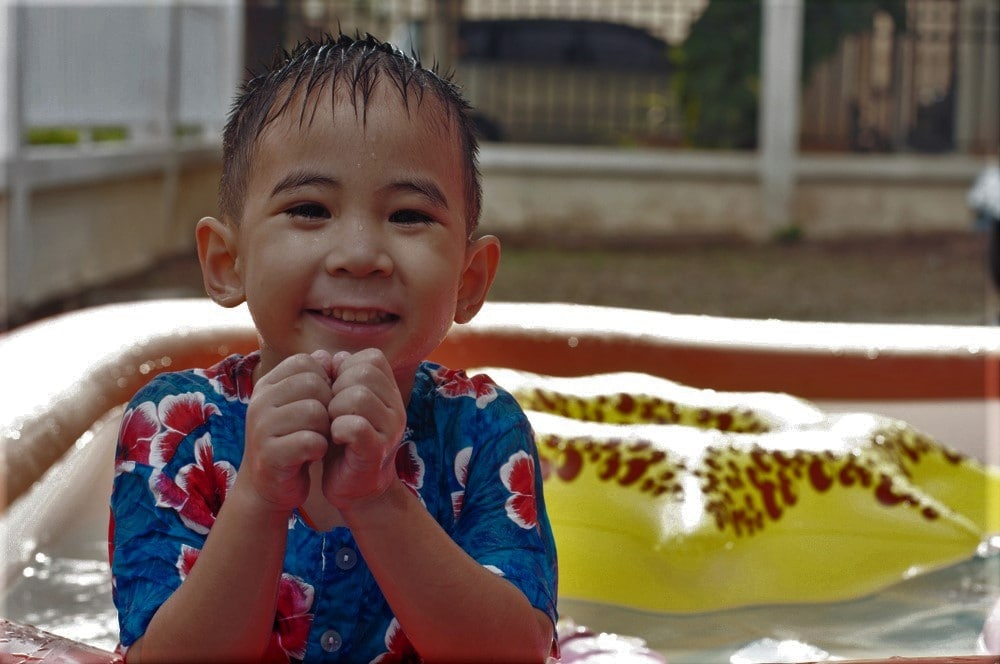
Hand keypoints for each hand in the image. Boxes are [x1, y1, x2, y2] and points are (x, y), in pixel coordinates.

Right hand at [238, 351, 334, 512]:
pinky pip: (311, 441)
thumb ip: (314, 379)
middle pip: (314, 384)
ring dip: (326, 429)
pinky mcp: (269, 454)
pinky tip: (312, 455)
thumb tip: (329, 355)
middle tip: (322, 426)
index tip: (322, 403)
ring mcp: (261, 427)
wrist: (269, 486)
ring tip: (316, 440)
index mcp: (267, 385)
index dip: (325, 381)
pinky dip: (319, 449)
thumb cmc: (292, 440)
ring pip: (315, 411)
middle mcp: (259, 401)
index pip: (306, 362)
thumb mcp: (301, 405)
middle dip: (328, 406)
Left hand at [323, 349, 406, 509]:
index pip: (371, 359)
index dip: (345, 370)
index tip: (335, 392)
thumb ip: (339, 377)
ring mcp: (390, 430)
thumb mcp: (342, 402)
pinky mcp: (376, 452)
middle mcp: (396, 407)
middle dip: (337, 388)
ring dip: (334, 409)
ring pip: (359, 397)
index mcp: (390, 392)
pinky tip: (335, 437)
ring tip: (331, 425)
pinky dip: (338, 428)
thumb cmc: (345, 440)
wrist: (354, 486)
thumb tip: (333, 356)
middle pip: (364, 374)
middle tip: (331, 411)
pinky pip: (356, 426)